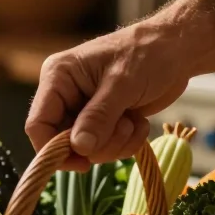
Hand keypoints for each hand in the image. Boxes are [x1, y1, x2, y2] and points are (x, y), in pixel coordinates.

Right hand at [26, 21, 190, 167]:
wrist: (176, 51)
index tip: (82, 163)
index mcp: (59, 77)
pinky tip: (139, 123)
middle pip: (64, 142)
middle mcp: (66, 95)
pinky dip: (126, 142)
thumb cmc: (148, 54)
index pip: (38, 124)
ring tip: (133, 122)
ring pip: (87, 149)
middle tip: (123, 129)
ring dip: (115, 143)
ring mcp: (85, 109)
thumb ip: (99, 116)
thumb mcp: (122, 84)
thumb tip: (78, 147)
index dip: (54, 149)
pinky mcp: (104, 120)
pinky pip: (106, 147)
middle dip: (97, 145)